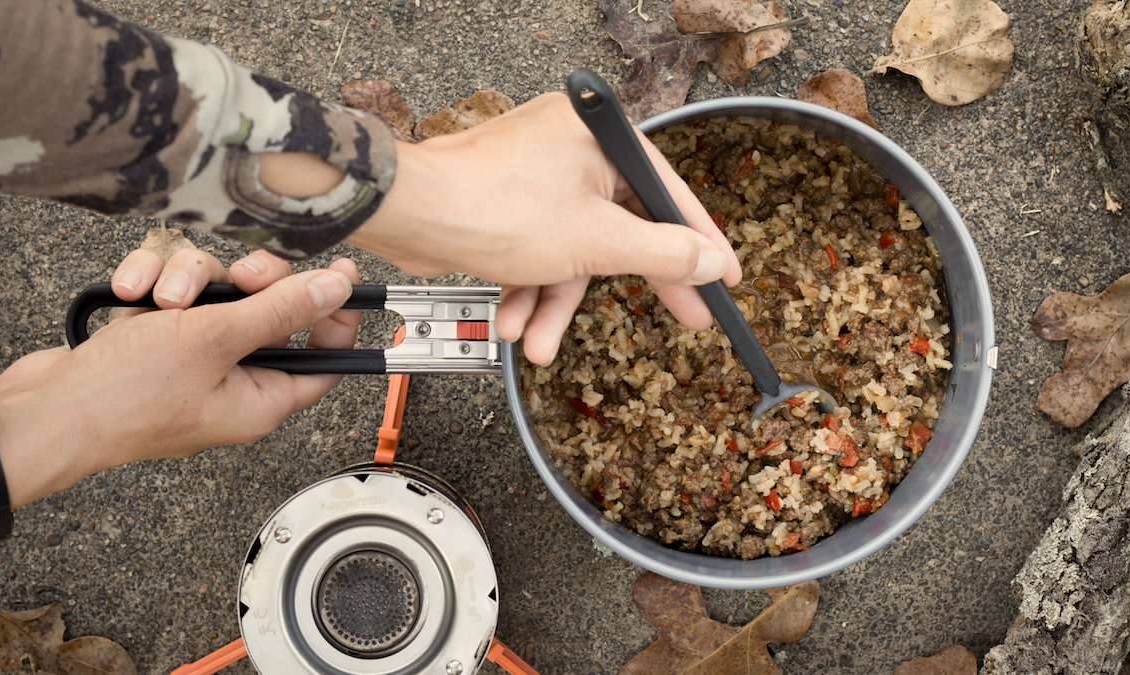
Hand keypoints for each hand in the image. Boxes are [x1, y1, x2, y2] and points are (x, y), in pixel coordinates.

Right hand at [0, 249, 360, 507]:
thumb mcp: (215, 342)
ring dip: (188, 280)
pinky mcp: (155, 340)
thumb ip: (279, 310)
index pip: (325, 355)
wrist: (44, 411)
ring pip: (215, 292)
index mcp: (263, 398)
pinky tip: (130, 294)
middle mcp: (233, 379)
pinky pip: (171, 294)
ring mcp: (192, 359)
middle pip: (270, 310)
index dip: (336, 315)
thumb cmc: (124, 397)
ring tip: (162, 300)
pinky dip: (151, 284)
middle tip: (238, 277)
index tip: (342, 274)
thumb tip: (335, 290)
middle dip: (250, 282)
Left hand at [343, 92, 742, 363]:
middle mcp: (571, 149)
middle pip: (623, 225)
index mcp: (600, 137)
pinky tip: (513, 321)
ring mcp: (537, 174)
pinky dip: (529, 286)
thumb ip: (659, 253)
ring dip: (556, 301)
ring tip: (540, 342)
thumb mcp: (593, 242)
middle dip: (628, 284)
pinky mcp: (509, 200)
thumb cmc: (489, 207)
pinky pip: (538, 247)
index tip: (725, 276)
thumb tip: (707, 261)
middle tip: (683, 318)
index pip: (670, 193)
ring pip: (573, 248)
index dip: (702, 242)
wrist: (404, 214)